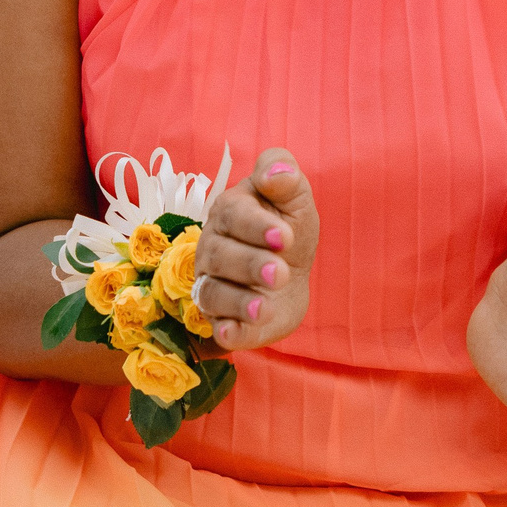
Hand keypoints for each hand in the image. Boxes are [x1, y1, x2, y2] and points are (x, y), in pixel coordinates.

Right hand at [190, 149, 318, 350]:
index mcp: (229, 212)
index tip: (286, 236)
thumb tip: (275, 173)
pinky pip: (217, 327)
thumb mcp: (294, 198)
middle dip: (250, 265)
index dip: (257, 226)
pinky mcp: (224, 319)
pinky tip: (235, 334)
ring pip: (213, 293)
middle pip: (220, 256)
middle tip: (281, 272)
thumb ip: (284, 177)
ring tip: (264, 308)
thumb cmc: (287, 226)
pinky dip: (225, 331)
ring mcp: (214, 284)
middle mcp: (213, 248)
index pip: (234, 216)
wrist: (292, 270)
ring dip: (237, 302)